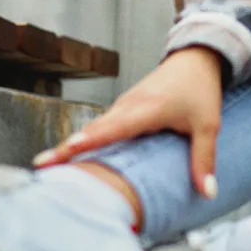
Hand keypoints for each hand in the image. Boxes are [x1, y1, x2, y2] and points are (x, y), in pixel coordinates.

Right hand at [32, 46, 224, 198]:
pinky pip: (100, 125)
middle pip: (93, 129)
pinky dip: (85, 139)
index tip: (64, 151)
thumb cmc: (201, 90)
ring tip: (48, 166)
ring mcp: (123, 105)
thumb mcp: (208, 126)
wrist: (196, 58)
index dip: (88, 141)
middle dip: (67, 148)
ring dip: (72, 145)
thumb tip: (207, 193)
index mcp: (146, 110)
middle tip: (42, 167)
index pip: (112, 128)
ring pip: (94, 127)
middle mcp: (128, 106)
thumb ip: (204, 159)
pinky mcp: (123, 107)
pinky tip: (73, 157)